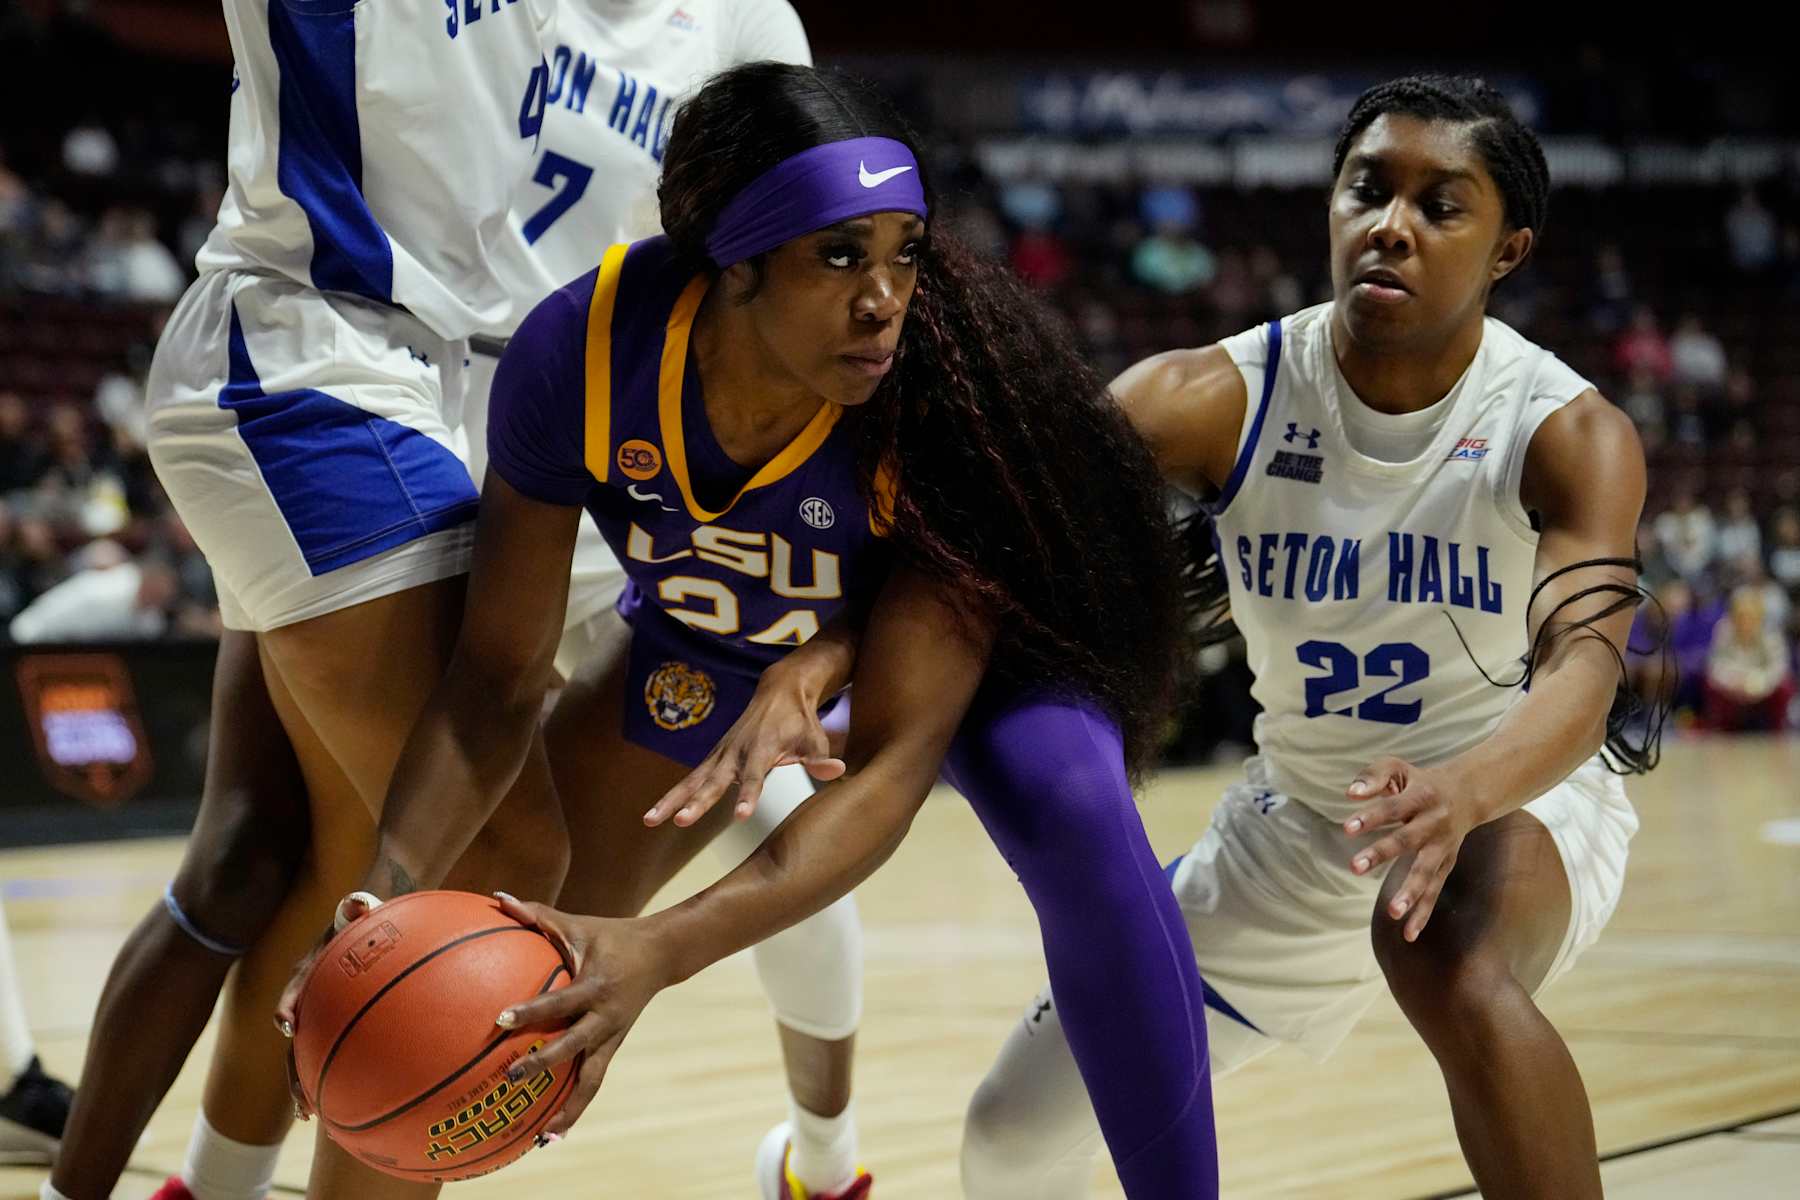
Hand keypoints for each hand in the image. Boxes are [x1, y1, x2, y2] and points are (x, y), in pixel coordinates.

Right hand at [275, 891, 380, 1118]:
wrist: (368, 933)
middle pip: (295, 1038)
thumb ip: (359, 907)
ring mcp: (320, 1018)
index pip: (295, 988)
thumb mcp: (362, 911)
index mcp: (311, 971)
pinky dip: (334, 1079)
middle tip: (301, 1099)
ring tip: (309, 1115)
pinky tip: (345, 1106)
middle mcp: (309, 1000)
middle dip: (293, 1069)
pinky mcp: (334, 1029)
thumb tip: (357, 902)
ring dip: (304, 1085)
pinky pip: (332, 1056)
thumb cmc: (365, 922)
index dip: (288, 1004)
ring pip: (306, 1055)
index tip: (286, 1023)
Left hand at [490, 892, 674, 1138]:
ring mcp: (611, 1037)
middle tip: (511, 1077)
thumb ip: (537, 915)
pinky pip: (592, 1083)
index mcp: (597, 987)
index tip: (500, 1020)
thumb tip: (498, 898)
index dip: (533, 1011)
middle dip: (545, 1064)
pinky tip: (551, 1133)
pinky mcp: (612, 1048)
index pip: (561, 1002)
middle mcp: (606, 1018)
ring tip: (541, 1138)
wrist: (662, 954)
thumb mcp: (578, 923)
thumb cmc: (610, 935)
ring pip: (591, 1081)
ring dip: (569, 1110)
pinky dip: (574, 1108)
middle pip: (575, 1048)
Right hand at [642, 668, 844, 828]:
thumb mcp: (816, 738)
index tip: (740, 815)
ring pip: (693, 781)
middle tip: (681, 822)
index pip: (755, 778)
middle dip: (698, 802)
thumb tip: (837, 771)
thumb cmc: (800, 721)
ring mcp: (721, 755)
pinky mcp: (713, 759)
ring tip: (648, 821)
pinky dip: (672, 796)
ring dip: (671, 800)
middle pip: (714, 782)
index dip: (748, 796)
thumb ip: (821, 758)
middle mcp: (736, 753)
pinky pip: (690, 780)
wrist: (779, 691)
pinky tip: (654, 816)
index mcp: (762, 749)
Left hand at [1342, 758, 1473, 942]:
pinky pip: (1434, 892)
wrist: (1468, 793)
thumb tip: (1350, 793)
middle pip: (1407, 840)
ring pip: (1426, 872)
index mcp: (1421, 797)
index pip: (1392, 807)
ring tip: (1392, 912)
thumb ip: (1373, 776)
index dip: (1370, 817)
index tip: (1346, 828)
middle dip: (1381, 853)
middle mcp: (1434, 823)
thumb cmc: (1420, 781)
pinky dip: (1423, 914)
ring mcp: (1442, 847)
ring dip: (1410, 892)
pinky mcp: (1445, 866)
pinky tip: (1408, 934)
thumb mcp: (1397, 768)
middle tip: (1354, 867)